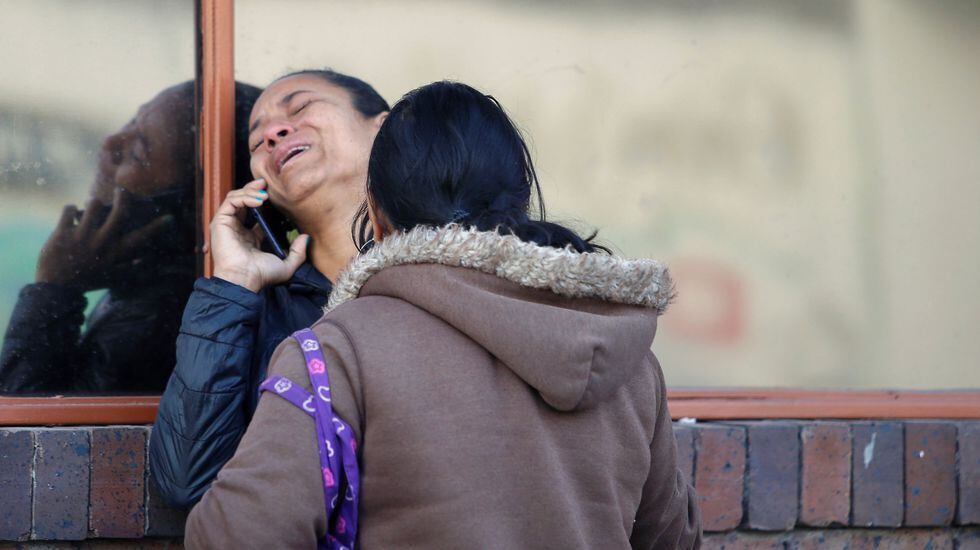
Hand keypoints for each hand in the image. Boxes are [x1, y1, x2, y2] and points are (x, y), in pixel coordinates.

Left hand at [36, 187, 172, 290]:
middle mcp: (102, 242)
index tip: (169, 218)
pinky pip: (69, 209)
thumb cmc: (88, 281)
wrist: (56, 288)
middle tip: (122, 191)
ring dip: (93, 203)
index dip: (158, 226)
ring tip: (91, 208)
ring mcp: (81, 236)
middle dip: (123, 196)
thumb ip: (131, 269)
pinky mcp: (62, 232)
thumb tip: (146, 260)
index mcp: (116, 253)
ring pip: (94, 204)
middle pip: (120, 211)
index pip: (142, 237)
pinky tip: (71, 215)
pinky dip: (70, 209)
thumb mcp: (113, 278)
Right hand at [209, 178, 308, 292]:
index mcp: (249, 236)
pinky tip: (259, 200)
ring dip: (250, 191)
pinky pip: (231, 201)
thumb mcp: (287, 264)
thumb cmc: (261, 276)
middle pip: (244, 200)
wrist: (245, 280)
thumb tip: (306, 238)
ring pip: (236, 197)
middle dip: (255, 189)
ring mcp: (227, 225)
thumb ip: (297, 252)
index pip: (256, 212)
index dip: (266, 201)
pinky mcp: (220, 222)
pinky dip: (244, 196)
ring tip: (265, 192)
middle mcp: (237, 228)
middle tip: (268, 184)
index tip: (277, 196)